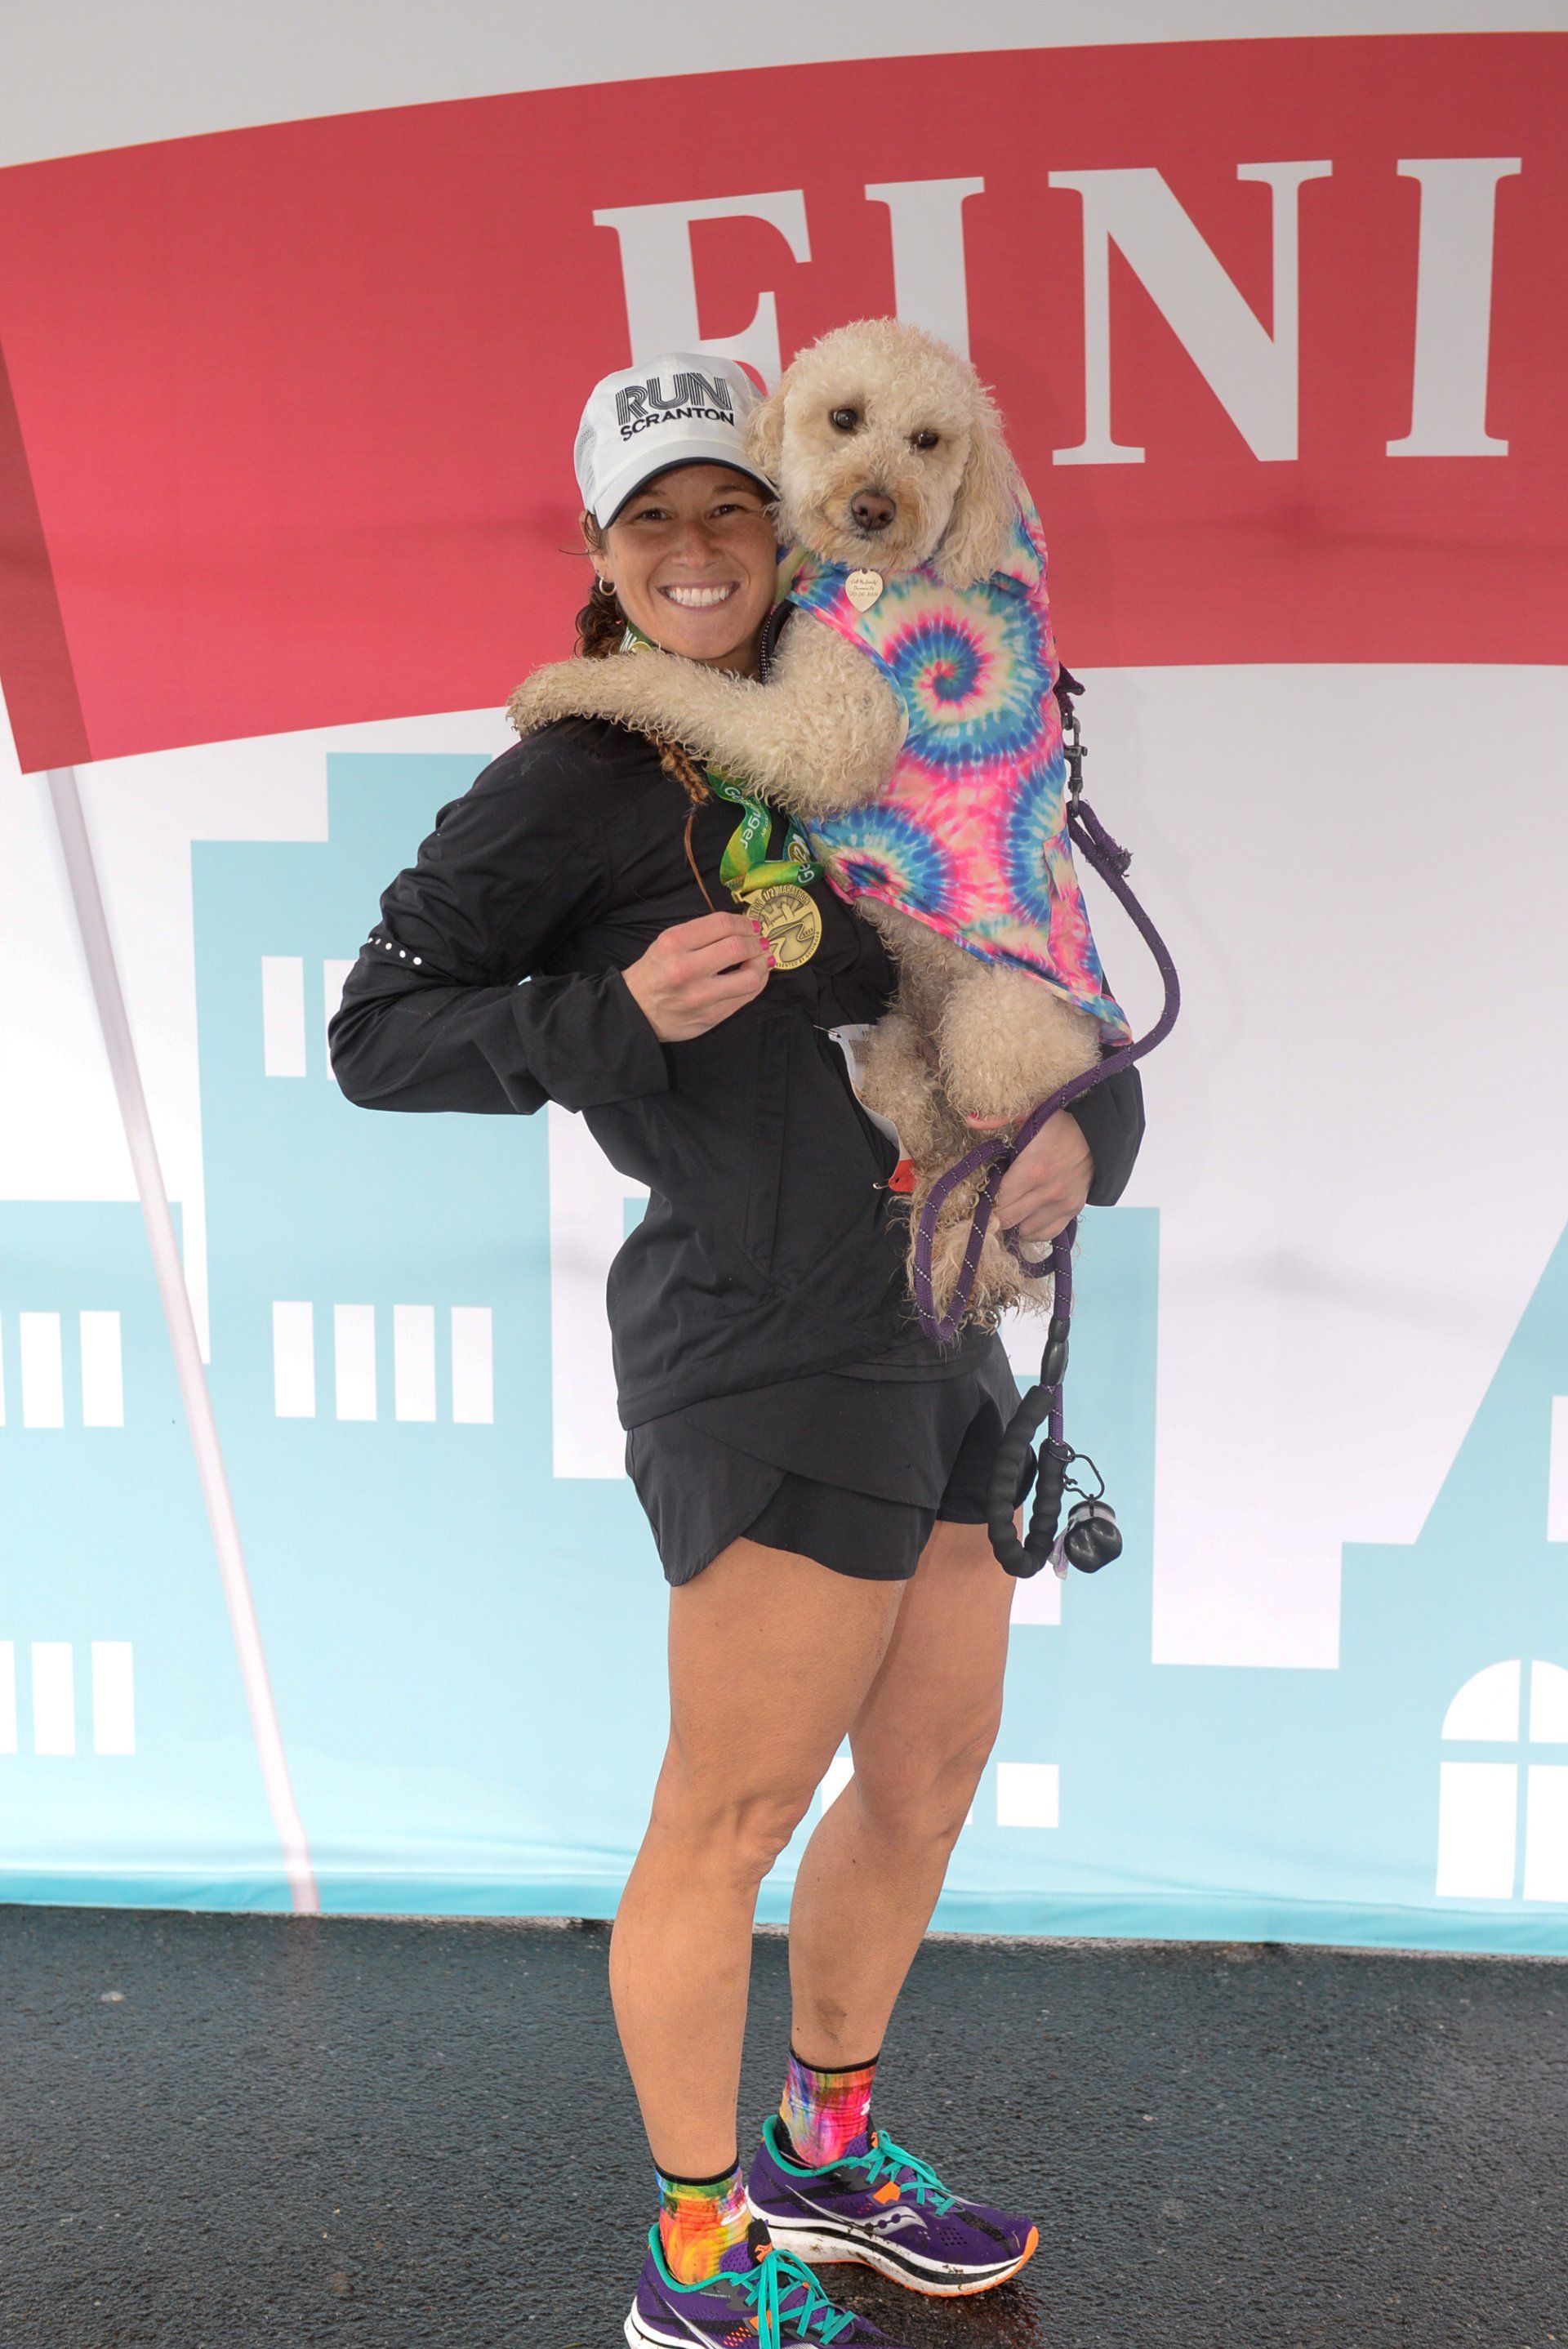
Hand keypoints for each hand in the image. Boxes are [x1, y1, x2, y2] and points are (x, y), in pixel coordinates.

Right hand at [622, 911, 772, 1041]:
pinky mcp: (711, 1016)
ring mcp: (700, 996)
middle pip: (739, 947)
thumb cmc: (655, 972)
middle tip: (759, 942)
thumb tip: (744, 928)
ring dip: (763, 964)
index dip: (745, 923)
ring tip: (762, 960)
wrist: (636, 1010)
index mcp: (674, 943)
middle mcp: (686, 969)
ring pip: (750, 977)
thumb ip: (702, 934)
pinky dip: (757, 983)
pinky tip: (755, 977)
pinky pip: (745, 997)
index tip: (752, 925)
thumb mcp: (667, 943)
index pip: (723, 924)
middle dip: (756, 942)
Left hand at [992, 1109, 1092, 1245]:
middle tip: (991, 1203)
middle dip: (996, 1213)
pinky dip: (1032, 1229)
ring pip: (1024, 1231)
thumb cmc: (1060, 1125)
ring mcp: (1062, 1205)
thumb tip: (970, 1118)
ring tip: (1010, 1208)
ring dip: (1013, 1223)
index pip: (998, 1200)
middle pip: (1007, 1220)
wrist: (1099, 1136)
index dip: (985, 1200)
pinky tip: (1026, 1216)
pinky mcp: (1072, 1211)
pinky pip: (1044, 1234)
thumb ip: (999, 1118)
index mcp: (1033, 1169)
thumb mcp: (1031, 1113)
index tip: (980, 1194)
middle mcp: (1048, 1192)